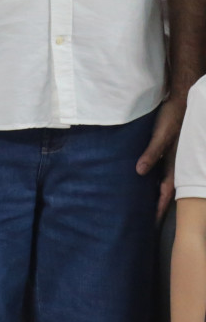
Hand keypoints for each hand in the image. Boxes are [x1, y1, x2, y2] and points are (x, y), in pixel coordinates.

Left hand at [138, 91, 187, 219]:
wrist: (181, 98)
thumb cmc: (171, 116)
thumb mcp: (161, 134)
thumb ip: (152, 152)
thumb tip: (140, 172)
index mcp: (176, 163)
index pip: (166, 191)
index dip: (158, 206)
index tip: (151, 223)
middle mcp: (175, 163)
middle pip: (165, 189)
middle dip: (156, 205)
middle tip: (145, 222)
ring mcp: (172, 157)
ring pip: (163, 180)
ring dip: (154, 193)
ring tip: (141, 207)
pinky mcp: (166, 149)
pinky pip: (160, 168)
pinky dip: (153, 178)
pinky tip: (142, 181)